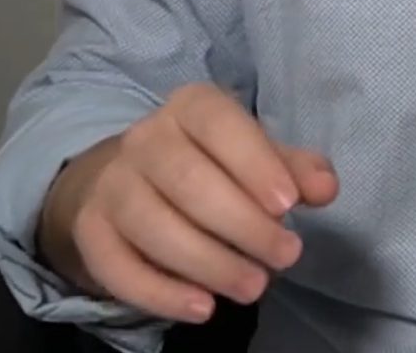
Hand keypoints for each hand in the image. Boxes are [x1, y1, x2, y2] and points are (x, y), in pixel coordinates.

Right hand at [37, 82, 337, 322]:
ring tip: (253, 287)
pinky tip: (203, 308)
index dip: (254, 163)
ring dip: (208, 263)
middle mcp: (144, 138)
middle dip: (242, 224)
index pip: (219, 124)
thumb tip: (325, 188)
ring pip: (153, 226)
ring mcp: (112, 185)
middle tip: (286, 257)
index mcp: (191, 106)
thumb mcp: (258, 155)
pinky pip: (118, 267)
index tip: (288, 205)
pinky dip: (160, 293)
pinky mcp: (90, 231)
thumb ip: (295, 169)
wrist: (134, 179)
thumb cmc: (215, 163)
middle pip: (188, 181)